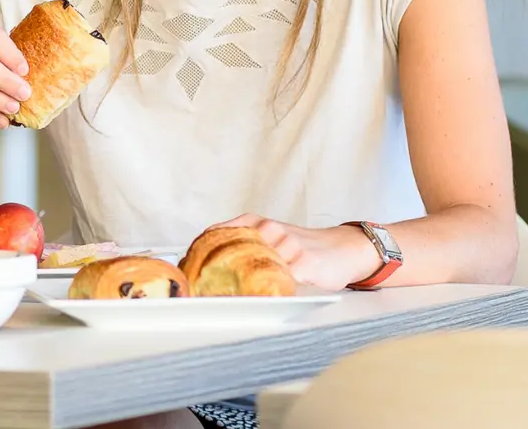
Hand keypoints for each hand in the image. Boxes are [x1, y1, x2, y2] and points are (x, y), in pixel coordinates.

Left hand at [211, 214, 385, 290]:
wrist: (344, 248)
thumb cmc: (303, 247)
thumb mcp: (270, 237)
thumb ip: (244, 246)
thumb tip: (206, 267)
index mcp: (253, 222)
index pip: (215, 236)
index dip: (196, 256)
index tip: (184, 272)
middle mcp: (267, 230)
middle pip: (227, 254)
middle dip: (209, 275)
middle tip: (195, 293)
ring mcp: (285, 246)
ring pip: (251, 272)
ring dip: (233, 290)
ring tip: (217, 305)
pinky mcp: (302, 264)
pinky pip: (277, 283)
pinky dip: (263, 296)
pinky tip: (253, 305)